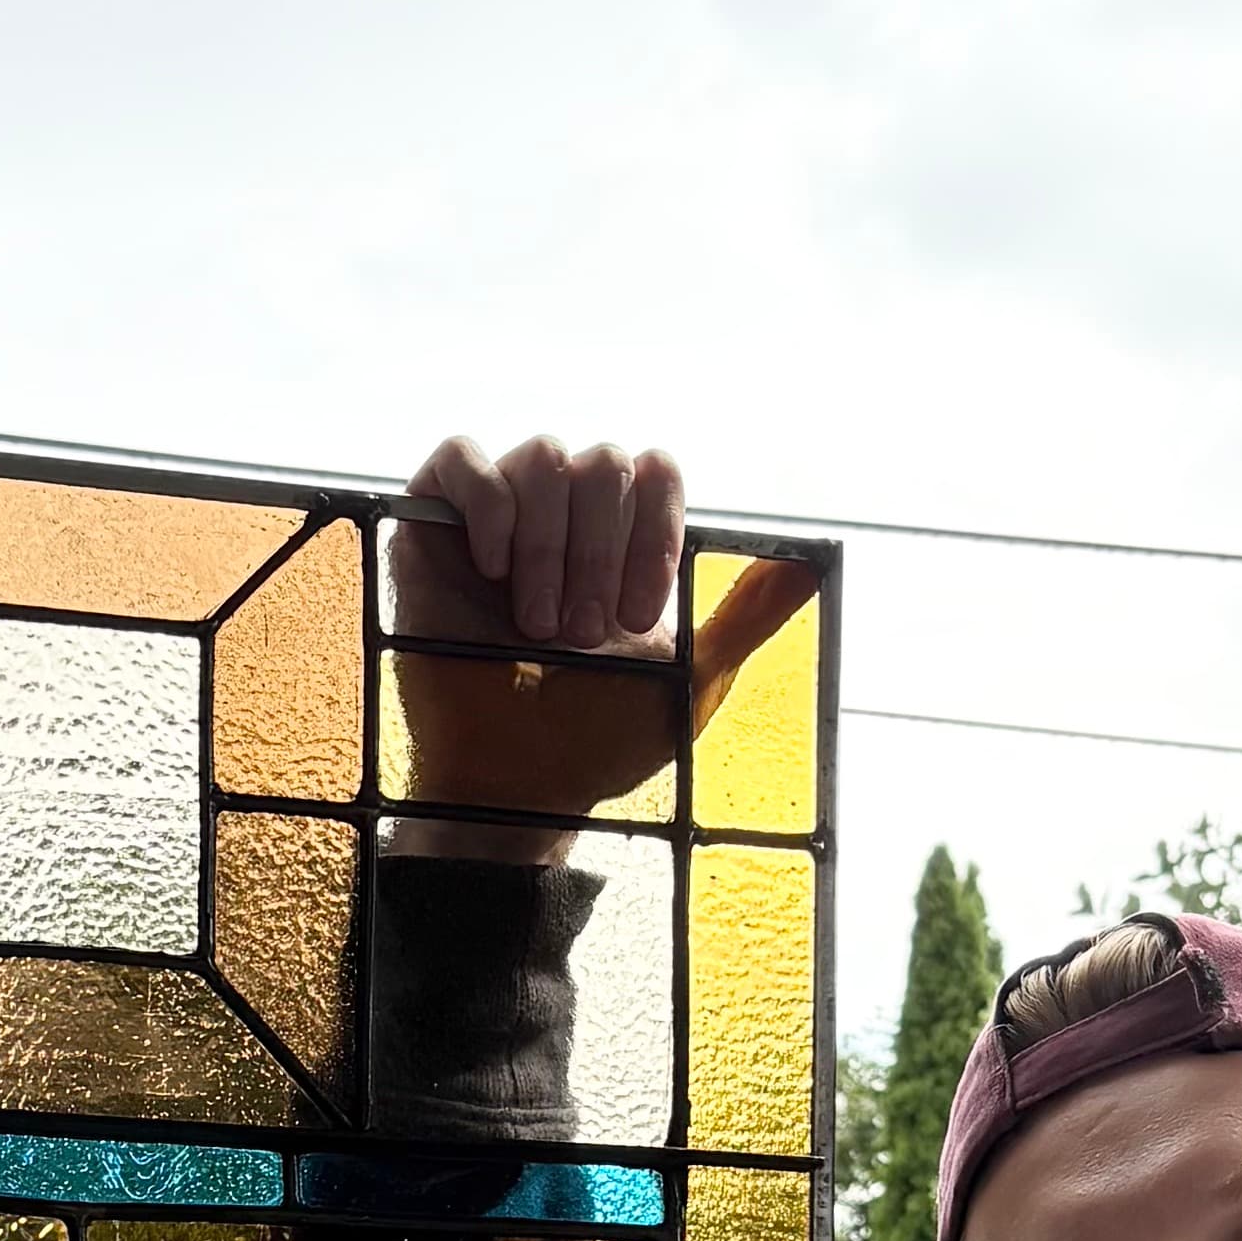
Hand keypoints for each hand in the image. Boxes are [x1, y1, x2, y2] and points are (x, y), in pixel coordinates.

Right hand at [388, 432, 822, 849]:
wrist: (515, 783)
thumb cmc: (596, 740)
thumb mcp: (688, 683)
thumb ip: (743, 620)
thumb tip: (810, 565)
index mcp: (626, 536)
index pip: (656, 470)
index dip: (654, 532)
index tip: (640, 614)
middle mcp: (566, 513)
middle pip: (602, 461)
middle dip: (601, 551)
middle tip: (584, 634)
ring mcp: (499, 514)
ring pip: (541, 458)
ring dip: (549, 548)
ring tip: (537, 626)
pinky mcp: (431, 522)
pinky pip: (461, 458)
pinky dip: (486, 504)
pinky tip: (494, 569)